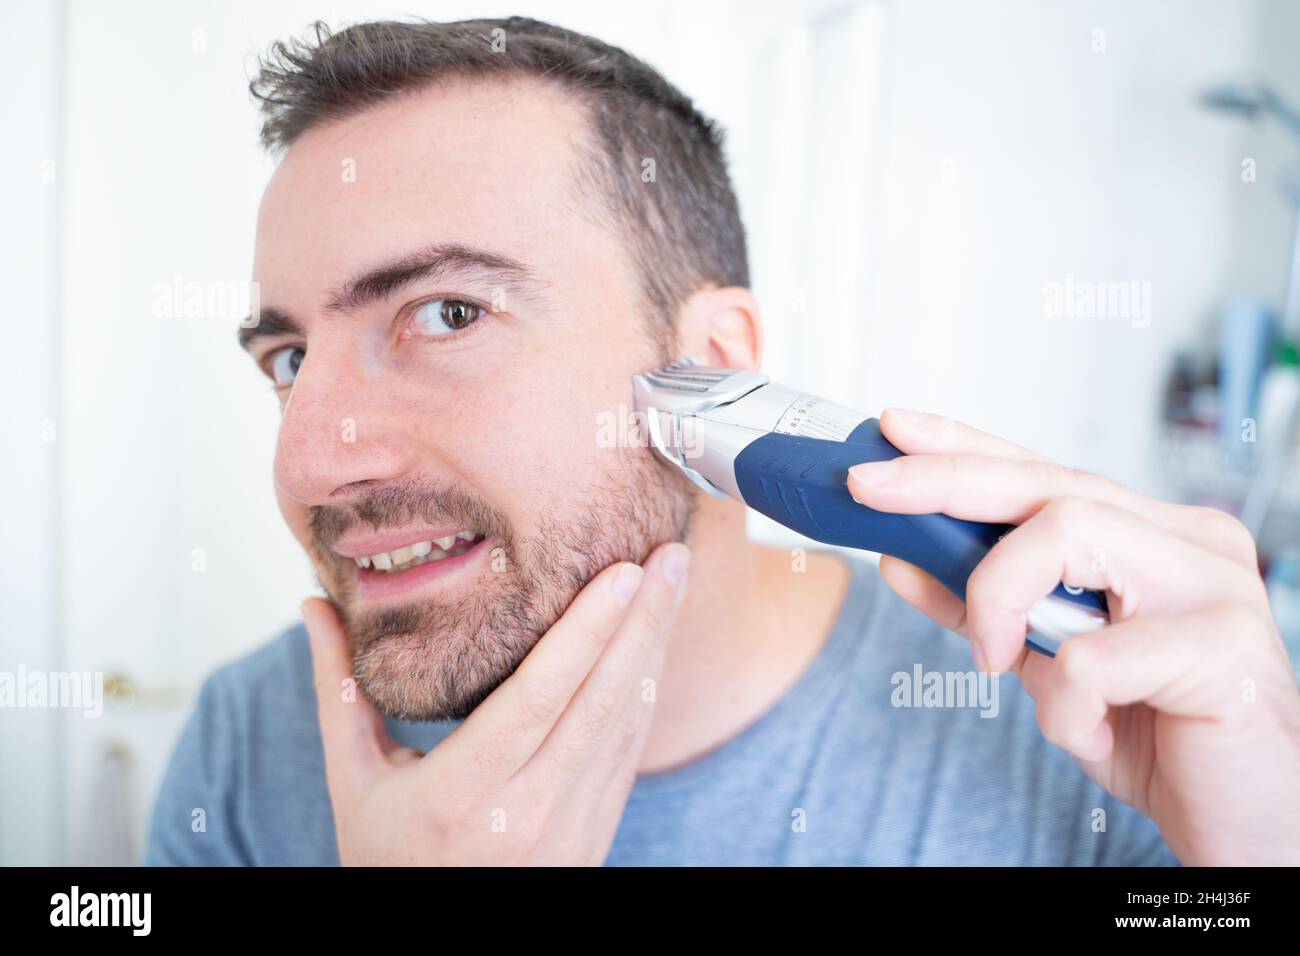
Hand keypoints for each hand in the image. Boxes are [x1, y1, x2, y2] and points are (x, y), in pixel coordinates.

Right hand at [302, 541, 689, 864]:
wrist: (439, 940)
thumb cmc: (387, 855)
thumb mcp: (354, 779)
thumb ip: (338, 689)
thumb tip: (312, 604)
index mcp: (460, 796)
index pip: (538, 700)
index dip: (586, 632)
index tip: (620, 571)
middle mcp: (526, 814)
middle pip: (599, 702)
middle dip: (642, 620)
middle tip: (671, 553)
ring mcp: (570, 829)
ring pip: (627, 723)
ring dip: (655, 646)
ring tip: (674, 580)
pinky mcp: (595, 832)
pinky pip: (631, 750)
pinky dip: (648, 689)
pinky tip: (656, 640)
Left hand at [846, 407, 1299, 864]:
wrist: (1243, 821)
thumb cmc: (1154, 732)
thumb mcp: (1049, 664)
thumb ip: (989, 607)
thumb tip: (902, 558)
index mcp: (1152, 535)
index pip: (1043, 473)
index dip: (963, 449)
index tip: (892, 431)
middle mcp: (1189, 541)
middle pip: (1047, 485)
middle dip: (943, 482)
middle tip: (868, 488)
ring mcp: (1215, 585)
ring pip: (1067, 532)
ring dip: (1001, 599)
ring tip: (996, 659)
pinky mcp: (1224, 646)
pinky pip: (1094, 655)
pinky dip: (1064, 703)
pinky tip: (1088, 729)